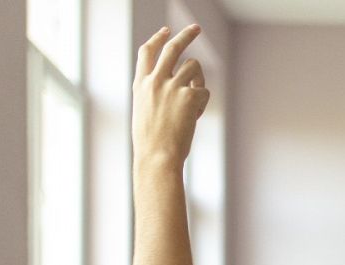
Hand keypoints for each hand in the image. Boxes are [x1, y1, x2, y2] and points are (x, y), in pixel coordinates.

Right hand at [132, 25, 209, 171]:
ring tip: (194, 97)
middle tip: (196, 28)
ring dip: (198, 78)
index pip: (147, 52)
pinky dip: (202, 102)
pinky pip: (203, 90)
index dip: (157, 38)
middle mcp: (154, 81)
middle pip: (172, 48)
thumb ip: (155, 94)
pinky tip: (194, 116)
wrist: (157, 157)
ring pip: (193, 67)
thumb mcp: (145, 112)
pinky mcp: (188, 96)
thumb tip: (177, 82)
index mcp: (140, 84)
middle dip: (186, 35)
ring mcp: (171, 87)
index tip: (165, 31)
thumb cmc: (151, 143)